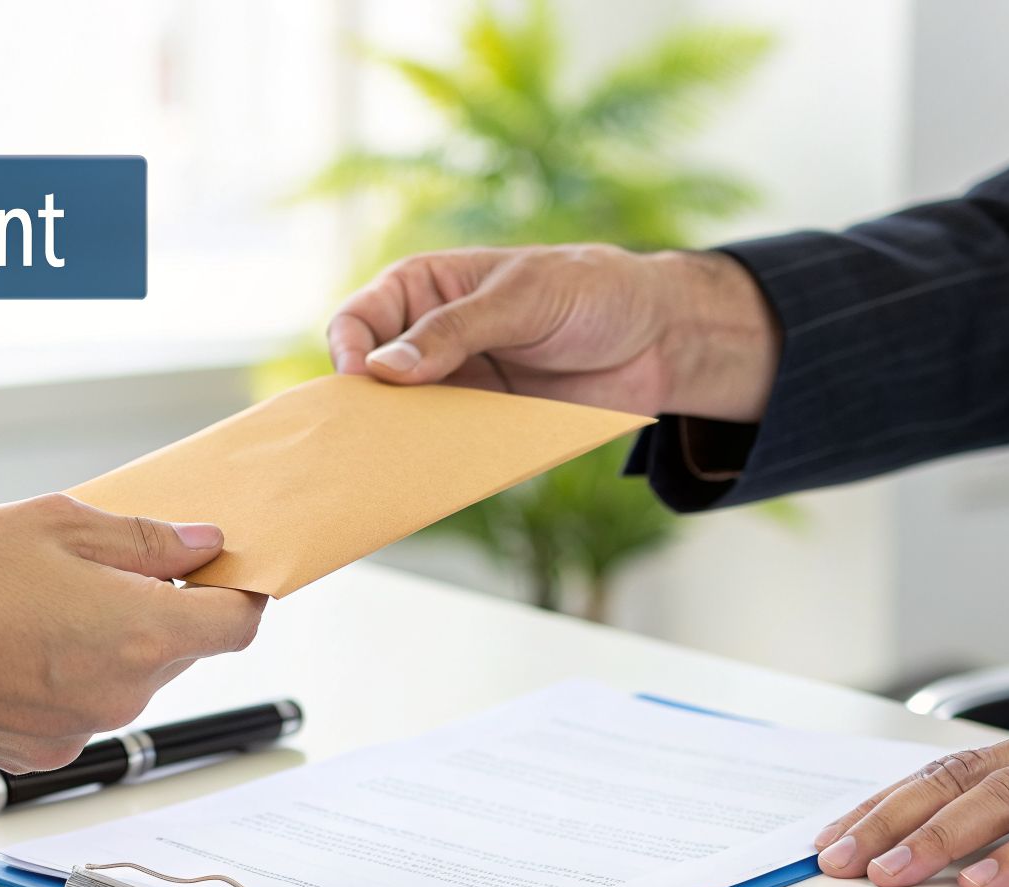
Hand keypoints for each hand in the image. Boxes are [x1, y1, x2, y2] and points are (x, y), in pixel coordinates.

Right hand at [0, 494, 265, 772]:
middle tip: (104, 566)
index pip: (237, 625)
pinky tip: (18, 642)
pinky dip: (68, 675)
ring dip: (111, 640)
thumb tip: (202, 546)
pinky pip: (83, 706)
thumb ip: (142, 538)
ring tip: (44, 600)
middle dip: (160, 606)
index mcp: (142, 633)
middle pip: (181, 649)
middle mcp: (124, 693)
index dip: (238, 592)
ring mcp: (83, 729)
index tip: (220, 568)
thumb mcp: (54, 523)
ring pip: (130, 677)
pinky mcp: (43, 753)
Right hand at [326, 244, 779, 421]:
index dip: (348, 349)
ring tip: (396, 465)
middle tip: (364, 438)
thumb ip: (454, 331)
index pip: (359, 319)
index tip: (360, 381)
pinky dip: (436, 462)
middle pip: (368, 378)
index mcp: (424, 288)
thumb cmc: (589, 291)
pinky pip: (444, 447)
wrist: (659, 336)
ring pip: (402, 419)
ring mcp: (453, 384)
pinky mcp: (482, 422)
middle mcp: (427, 338)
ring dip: (398, 442)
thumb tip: (383, 370)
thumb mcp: (521, 299)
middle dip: (364, 408)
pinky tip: (434, 476)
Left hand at [813, 701, 1008, 886]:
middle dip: (889, 820)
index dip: (884, 802)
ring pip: (1002, 797)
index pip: (942, 770)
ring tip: (894, 874)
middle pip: (954, 779)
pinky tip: (986, 880)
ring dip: (940, 838)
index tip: (836, 836)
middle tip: (841, 858)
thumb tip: (969, 808)